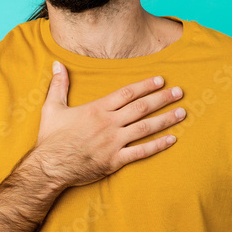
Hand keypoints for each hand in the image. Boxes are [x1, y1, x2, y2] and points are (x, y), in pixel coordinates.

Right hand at [33, 60, 185, 189]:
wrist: (49, 167)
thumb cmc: (51, 138)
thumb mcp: (52, 107)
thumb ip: (58, 85)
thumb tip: (57, 63)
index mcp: (97, 109)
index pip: (127, 93)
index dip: (145, 86)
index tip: (161, 80)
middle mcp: (109, 123)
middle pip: (141, 107)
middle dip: (162, 99)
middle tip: (180, 92)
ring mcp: (113, 142)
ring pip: (145, 128)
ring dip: (166, 119)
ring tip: (182, 113)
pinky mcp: (114, 160)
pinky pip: (141, 152)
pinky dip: (157, 145)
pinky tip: (172, 139)